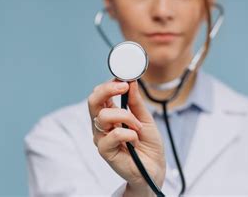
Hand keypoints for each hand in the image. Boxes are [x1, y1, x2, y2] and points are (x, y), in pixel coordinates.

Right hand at [87, 79, 165, 193]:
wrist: (154, 169)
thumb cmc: (148, 144)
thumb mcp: (145, 118)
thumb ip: (136, 102)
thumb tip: (131, 82)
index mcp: (110, 114)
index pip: (100, 94)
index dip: (109, 84)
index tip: (124, 79)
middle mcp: (102, 125)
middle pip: (93, 101)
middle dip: (107, 90)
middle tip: (123, 86)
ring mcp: (102, 138)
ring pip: (104, 116)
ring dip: (126, 117)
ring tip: (137, 128)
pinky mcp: (105, 151)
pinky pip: (113, 134)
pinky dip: (128, 134)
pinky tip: (135, 140)